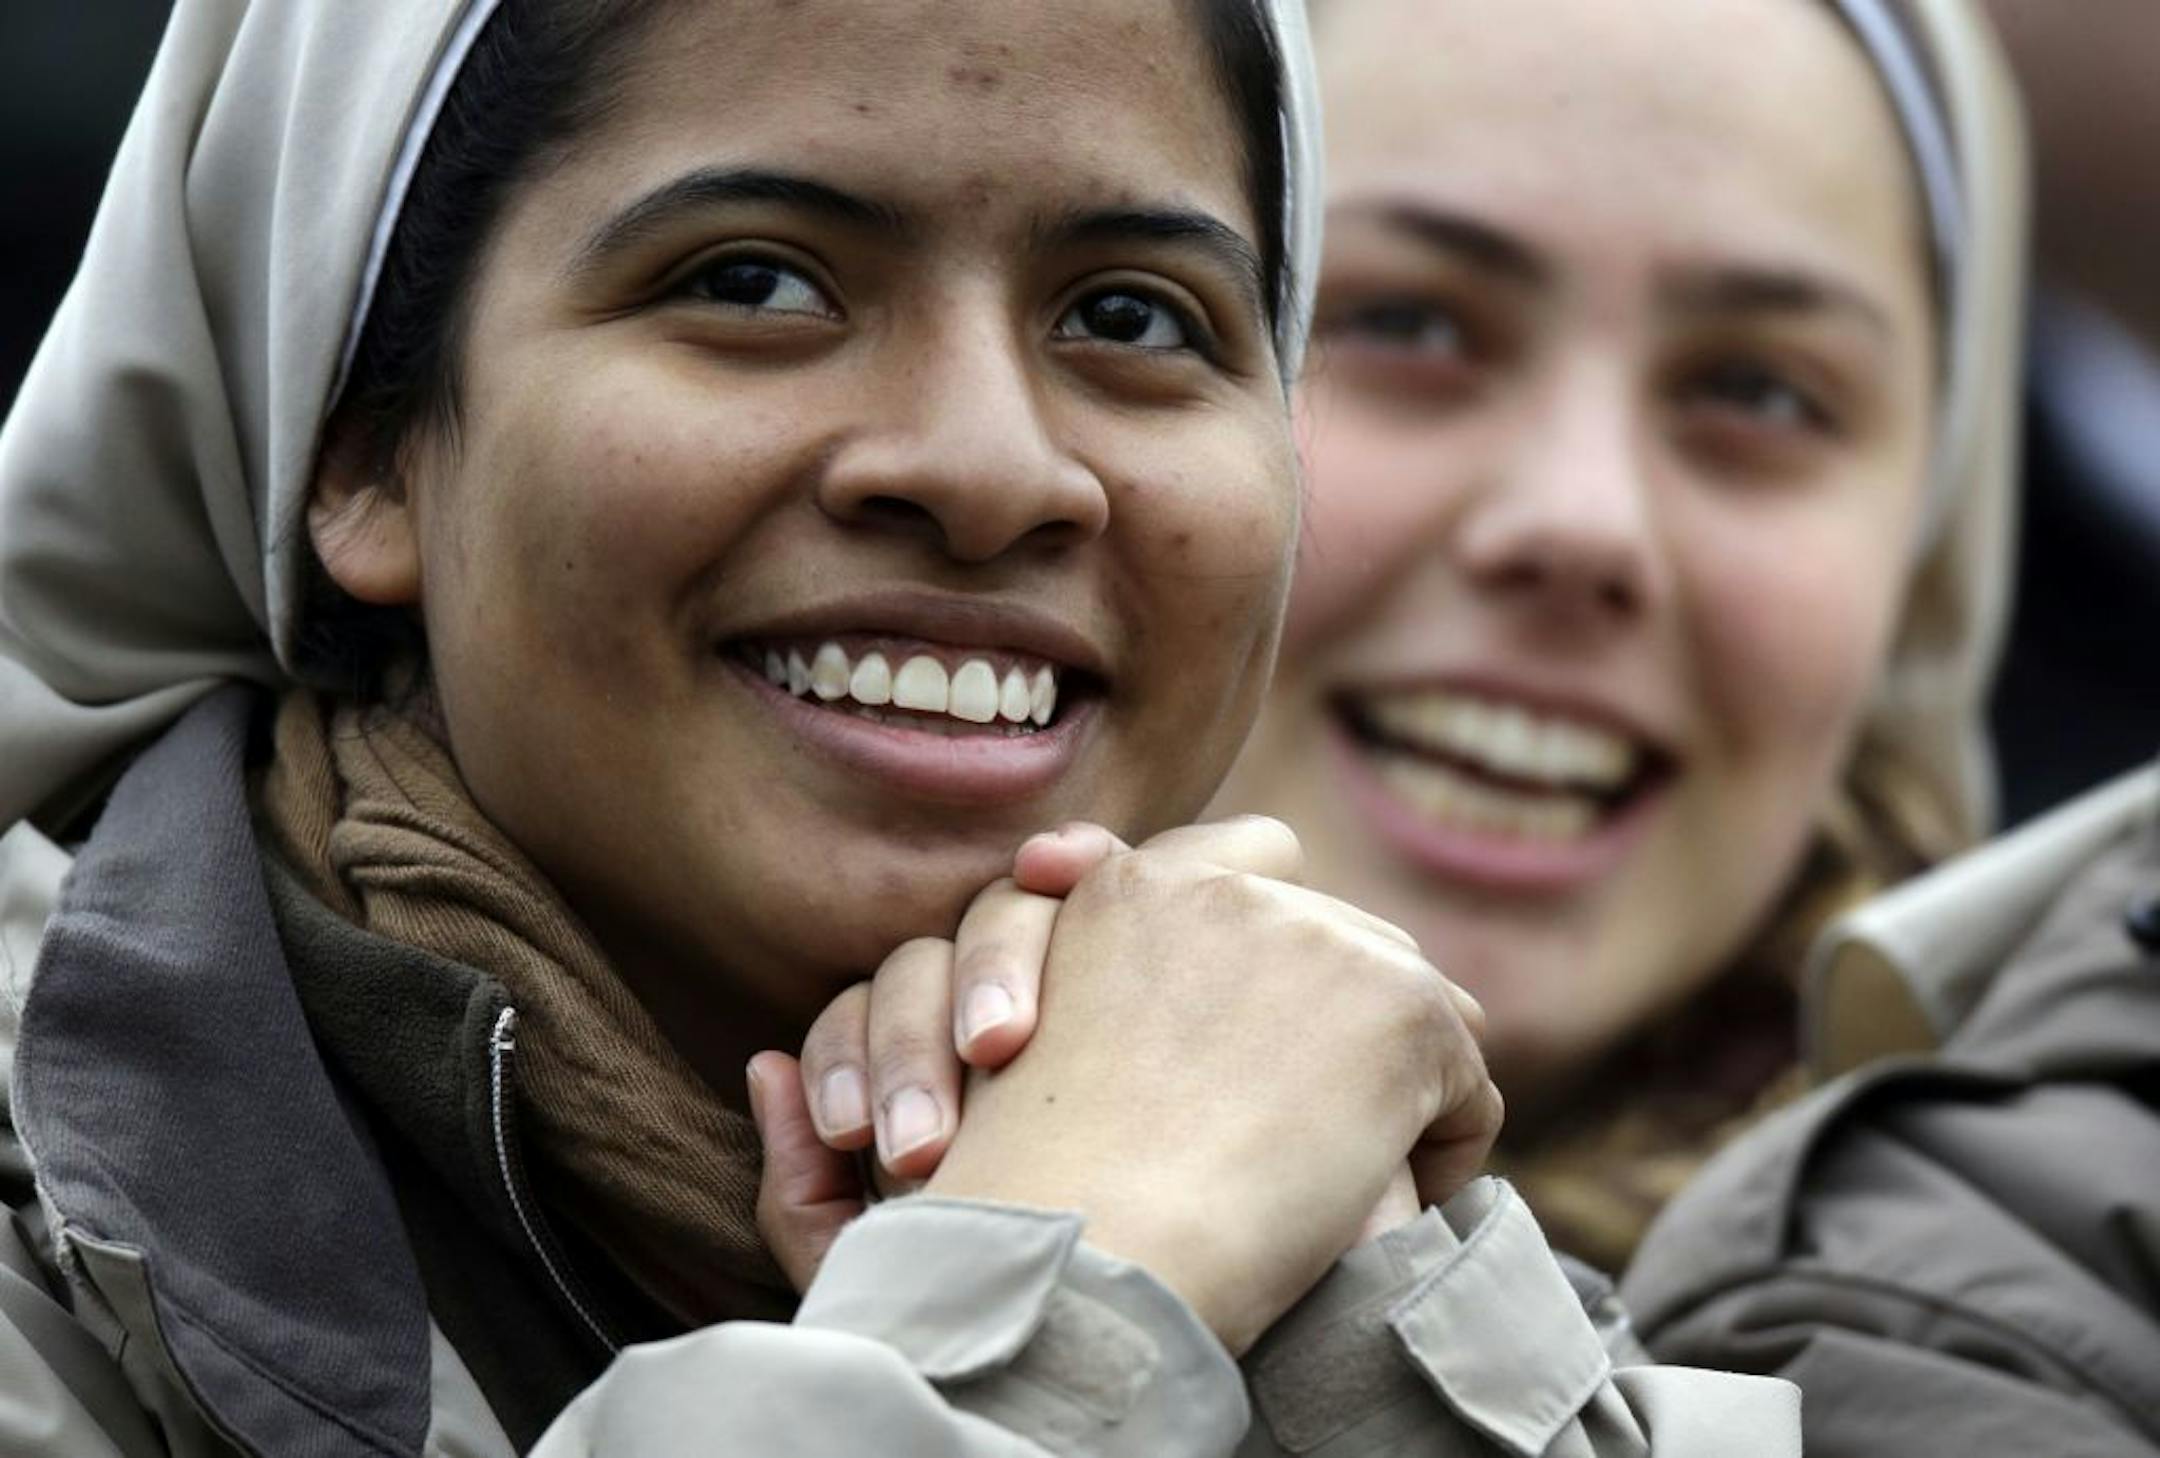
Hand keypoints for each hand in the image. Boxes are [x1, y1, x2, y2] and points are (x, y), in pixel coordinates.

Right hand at [917, 819, 1496, 1352]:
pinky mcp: (1397, 1004)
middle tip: (1311, 1134)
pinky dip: (1443, 1152)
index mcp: (1126, 889)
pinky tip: (1376, 1215)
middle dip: (1351, 1026)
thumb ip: (1125, 992)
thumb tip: (1232, 1017)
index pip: (1253, 858)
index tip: (1282, 1032)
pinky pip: (1466, 1085)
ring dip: (1396, 1086)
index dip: (1284, 943)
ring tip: (1340, 1184)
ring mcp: (1315, 934)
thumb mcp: (1048, 1054)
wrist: (1095, 1261)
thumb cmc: (1057, 1204)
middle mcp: (1223, 887)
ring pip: (1418, 1005)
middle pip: (1353, 936)